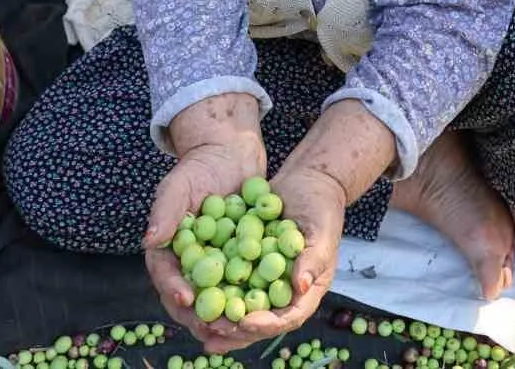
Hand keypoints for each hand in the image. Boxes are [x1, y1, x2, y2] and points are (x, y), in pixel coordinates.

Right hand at [142, 94, 264, 349]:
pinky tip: (266, 302)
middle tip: (214, 324)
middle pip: (191, 295)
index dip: (173, 288)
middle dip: (201, 313)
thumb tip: (150, 241)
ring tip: (239, 322)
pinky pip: (246, 280)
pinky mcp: (242, 259)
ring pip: (219, 294)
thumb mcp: (178, 185)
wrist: (231, 154)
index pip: (165, 275)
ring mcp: (217, 263)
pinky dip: (252, 293)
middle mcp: (191, 262)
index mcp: (169, 250)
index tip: (185, 298)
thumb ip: (164, 212)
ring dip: (227, 311)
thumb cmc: (198, 167)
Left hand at [206, 163, 346, 351]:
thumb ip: (313, 259)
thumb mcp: (322, 232)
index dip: (267, 324)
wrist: (307, 182)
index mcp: (307, 290)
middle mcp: (284, 290)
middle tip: (212, 332)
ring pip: (242, 306)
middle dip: (236, 330)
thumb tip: (300, 286)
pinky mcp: (248, 263)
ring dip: (220, 317)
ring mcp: (265, 278)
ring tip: (197, 323)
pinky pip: (230, 281)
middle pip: (261, 320)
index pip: (289, 317)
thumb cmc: (322, 207)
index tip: (244, 322)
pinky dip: (214, 289)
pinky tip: (192, 293)